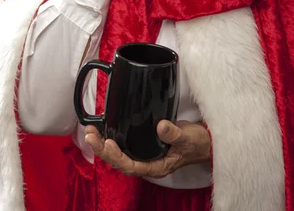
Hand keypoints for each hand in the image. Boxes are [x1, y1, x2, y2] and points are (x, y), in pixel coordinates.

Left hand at [84, 120, 210, 178]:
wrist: (204, 141)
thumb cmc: (197, 143)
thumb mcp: (188, 138)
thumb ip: (174, 134)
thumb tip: (160, 126)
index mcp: (156, 166)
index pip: (131, 166)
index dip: (117, 156)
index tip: (107, 143)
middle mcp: (147, 162)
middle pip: (120, 161)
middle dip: (103, 149)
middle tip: (90, 135)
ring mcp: (145, 154)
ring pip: (119, 154)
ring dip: (104, 144)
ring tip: (91, 132)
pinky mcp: (144, 144)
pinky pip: (124, 145)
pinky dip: (113, 138)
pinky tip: (105, 129)